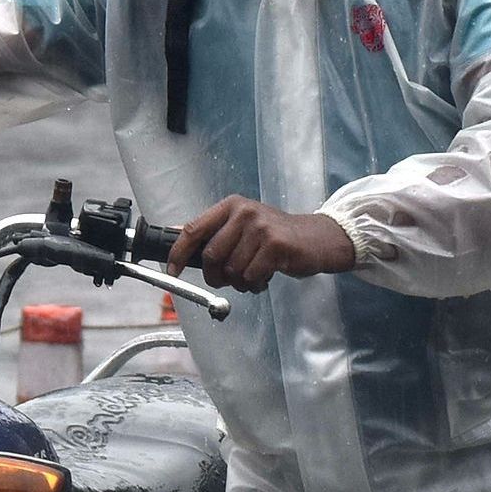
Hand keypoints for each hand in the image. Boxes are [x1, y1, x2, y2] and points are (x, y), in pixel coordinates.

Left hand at [164, 196, 357, 291]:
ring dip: (239, 282)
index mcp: (231, 206)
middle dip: (215, 277)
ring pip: (232, 270)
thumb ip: (211, 230)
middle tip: (227, 281)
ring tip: (253, 276)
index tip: (173, 271)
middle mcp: (244, 212)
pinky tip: (265, 277)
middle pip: (211, 256)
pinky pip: (251, 277)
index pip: (193, 229)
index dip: (179, 253)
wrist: (317, 238)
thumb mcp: (242, 225)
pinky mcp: (276, 246)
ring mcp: (261, 228)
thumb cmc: (276, 235)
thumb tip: (173, 234)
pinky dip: (255, 284)